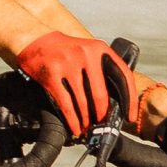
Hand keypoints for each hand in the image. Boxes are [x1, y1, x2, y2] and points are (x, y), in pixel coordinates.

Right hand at [14, 31, 128, 136]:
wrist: (36, 39)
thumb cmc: (66, 50)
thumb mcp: (88, 50)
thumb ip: (102, 68)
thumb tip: (116, 100)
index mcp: (99, 49)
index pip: (123, 76)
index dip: (129, 99)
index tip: (130, 116)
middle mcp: (85, 55)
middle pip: (100, 95)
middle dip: (102, 115)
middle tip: (101, 123)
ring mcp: (67, 64)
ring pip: (82, 102)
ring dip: (86, 120)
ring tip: (87, 127)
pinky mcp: (52, 75)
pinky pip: (65, 104)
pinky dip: (72, 120)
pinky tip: (75, 127)